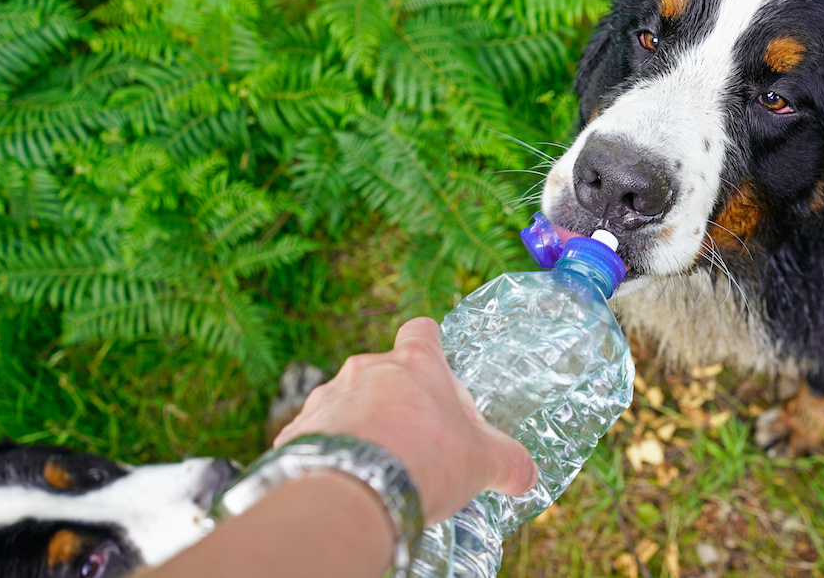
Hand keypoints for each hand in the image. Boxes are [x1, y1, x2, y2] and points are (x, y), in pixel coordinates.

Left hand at [273, 317, 537, 524]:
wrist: (351, 494)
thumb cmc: (424, 462)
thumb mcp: (482, 462)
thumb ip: (508, 462)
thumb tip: (526, 475)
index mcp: (415, 363)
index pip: (422, 331)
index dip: (430, 345)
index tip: (435, 365)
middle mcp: (366, 369)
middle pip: (384, 372)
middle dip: (398, 400)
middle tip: (416, 440)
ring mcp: (327, 397)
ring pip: (347, 403)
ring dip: (361, 426)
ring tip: (379, 466)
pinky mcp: (297, 432)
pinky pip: (317, 436)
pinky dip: (331, 453)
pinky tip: (346, 479)